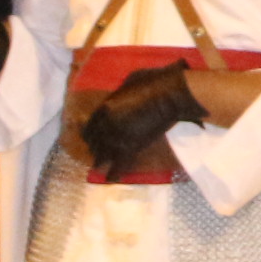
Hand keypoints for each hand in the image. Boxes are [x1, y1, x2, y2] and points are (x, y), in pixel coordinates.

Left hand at [80, 59, 205, 170]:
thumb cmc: (154, 82)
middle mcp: (107, 124)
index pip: (90, 126)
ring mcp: (119, 136)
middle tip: (95, 154)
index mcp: (104, 108)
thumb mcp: (128, 82)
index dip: (89, 135)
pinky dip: (115, 172)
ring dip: (100, 161)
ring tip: (98, 168)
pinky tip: (111, 179)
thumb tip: (117, 99)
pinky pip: (121, 162)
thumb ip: (119, 95)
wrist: (171, 94)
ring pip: (104, 153)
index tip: (90, 139)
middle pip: (95, 141)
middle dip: (94, 148)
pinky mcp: (133, 146)